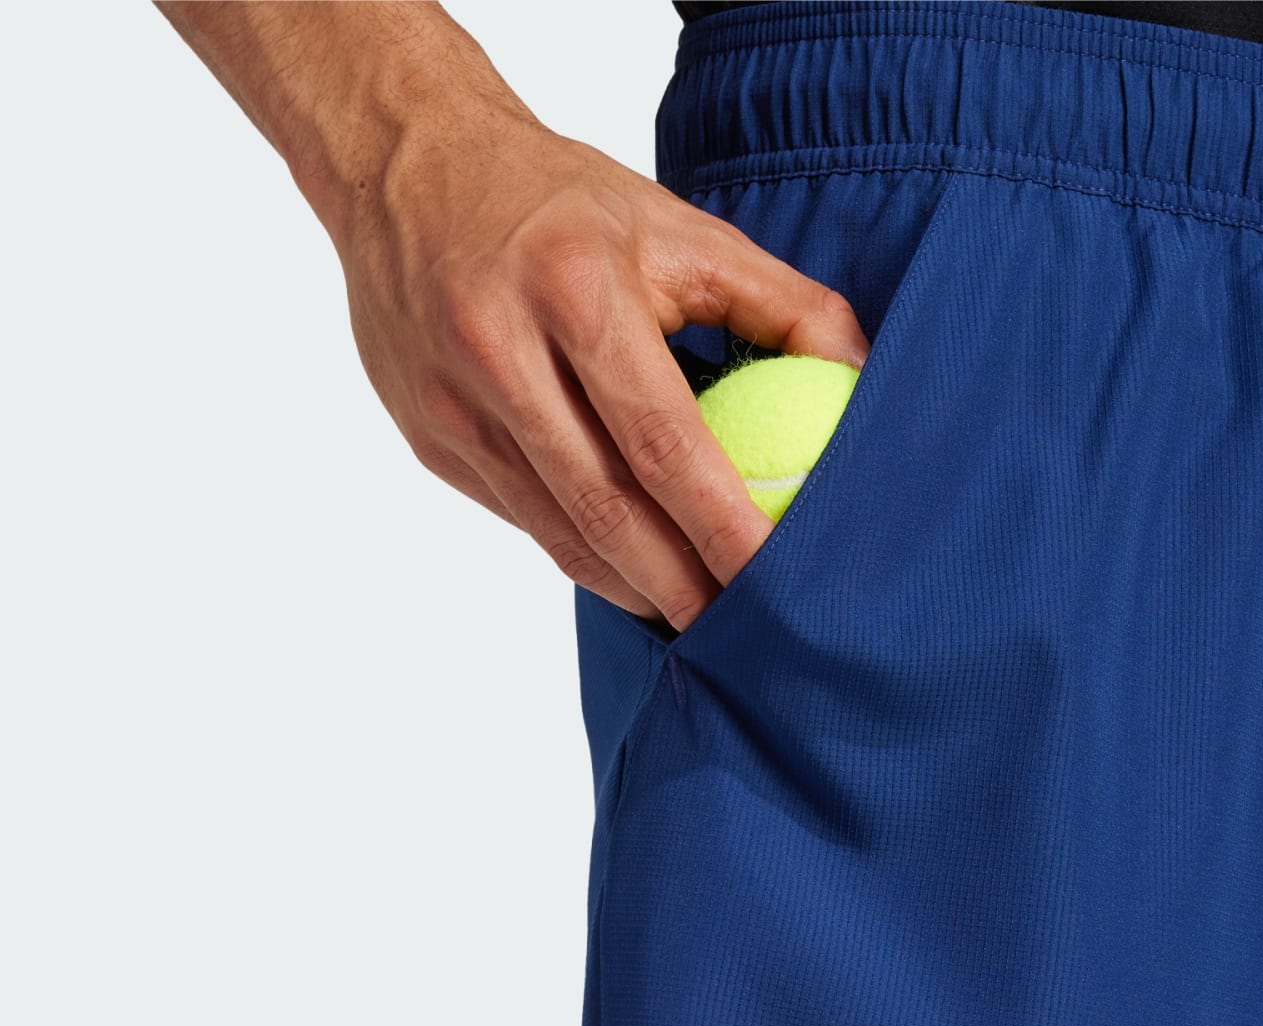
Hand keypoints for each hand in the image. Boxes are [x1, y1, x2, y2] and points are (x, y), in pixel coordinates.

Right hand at [341, 108, 868, 627]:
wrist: (403, 158)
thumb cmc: (564, 202)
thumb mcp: (679, 226)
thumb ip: (782, 302)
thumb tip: (859, 380)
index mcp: (576, 291)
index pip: (663, 439)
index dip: (721, 523)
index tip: (773, 578)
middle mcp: (501, 349)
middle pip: (607, 507)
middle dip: (681, 586)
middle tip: (743, 631)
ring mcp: (455, 402)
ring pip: (560, 531)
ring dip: (635, 588)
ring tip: (696, 615)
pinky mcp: (431, 436)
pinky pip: (525, 520)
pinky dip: (586, 556)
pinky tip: (634, 572)